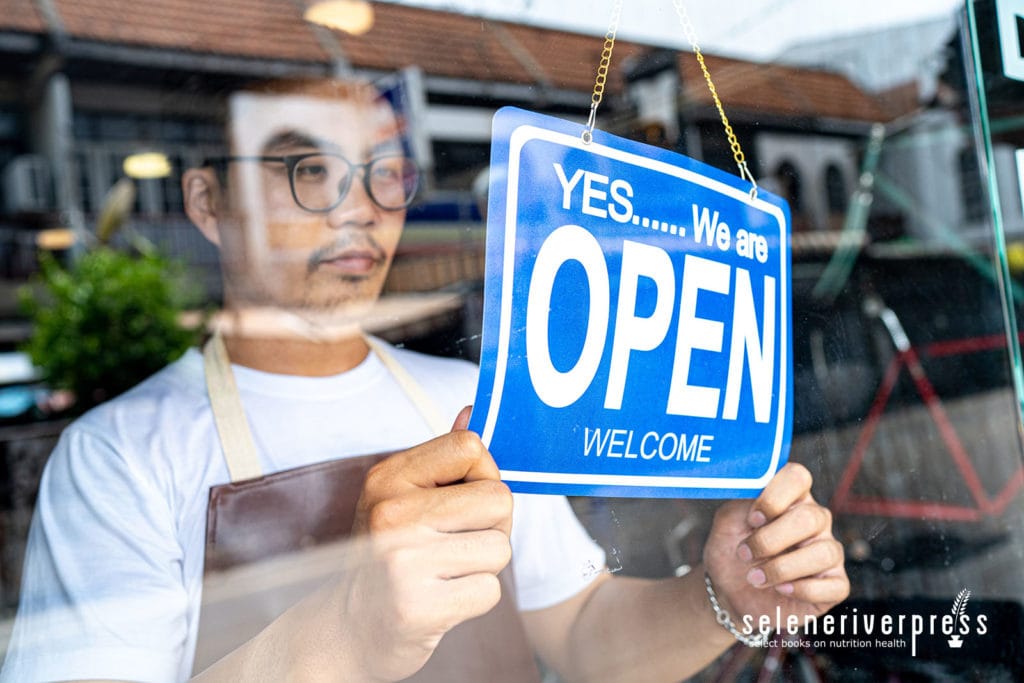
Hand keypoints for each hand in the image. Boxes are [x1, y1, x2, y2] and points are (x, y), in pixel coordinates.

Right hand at [343, 407, 512, 680]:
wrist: (352, 627)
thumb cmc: (390, 554)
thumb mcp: (403, 496)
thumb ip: (443, 458)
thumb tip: (473, 411)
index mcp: (388, 477)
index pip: (470, 446)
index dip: (482, 474)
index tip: (463, 497)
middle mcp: (391, 514)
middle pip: (498, 498)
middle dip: (491, 525)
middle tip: (456, 543)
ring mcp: (402, 562)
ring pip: (500, 547)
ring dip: (484, 565)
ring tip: (447, 571)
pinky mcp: (418, 607)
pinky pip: (490, 590)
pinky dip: (475, 598)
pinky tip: (443, 598)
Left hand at [702, 463, 848, 629]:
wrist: (730, 592)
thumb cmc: (732, 551)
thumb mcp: (726, 525)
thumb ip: (739, 504)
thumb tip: (754, 495)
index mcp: (790, 498)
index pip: (797, 477)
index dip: (775, 497)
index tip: (752, 519)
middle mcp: (815, 520)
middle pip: (809, 517)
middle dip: (770, 540)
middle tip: (744, 554)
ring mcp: (828, 551)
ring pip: (823, 553)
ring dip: (781, 568)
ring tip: (755, 577)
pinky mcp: (835, 584)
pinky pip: (834, 586)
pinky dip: (802, 590)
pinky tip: (780, 590)